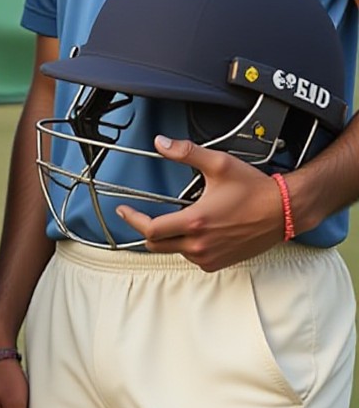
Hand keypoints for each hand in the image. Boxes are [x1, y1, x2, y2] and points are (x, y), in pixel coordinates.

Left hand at [115, 135, 284, 271]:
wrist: (283, 211)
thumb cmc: (254, 190)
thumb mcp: (218, 164)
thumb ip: (186, 152)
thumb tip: (162, 144)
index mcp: (196, 222)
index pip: (151, 229)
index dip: (133, 219)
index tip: (123, 211)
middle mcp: (200, 244)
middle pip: (156, 245)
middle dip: (144, 230)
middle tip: (139, 216)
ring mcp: (210, 257)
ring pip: (174, 251)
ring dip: (167, 238)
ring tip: (172, 218)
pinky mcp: (219, 262)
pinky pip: (192, 258)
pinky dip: (185, 245)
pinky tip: (193, 230)